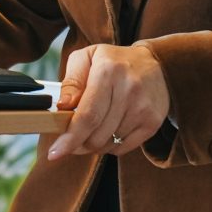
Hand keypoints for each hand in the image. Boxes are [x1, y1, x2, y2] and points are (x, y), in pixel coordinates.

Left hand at [49, 43, 169, 159]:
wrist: (156, 64)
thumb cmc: (114, 62)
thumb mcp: (86, 58)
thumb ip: (71, 82)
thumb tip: (62, 106)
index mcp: (108, 71)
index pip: (87, 116)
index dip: (69, 138)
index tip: (55, 153)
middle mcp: (129, 90)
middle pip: (96, 135)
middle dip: (78, 144)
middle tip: (70, 140)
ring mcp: (143, 108)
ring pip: (108, 143)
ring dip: (93, 144)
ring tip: (91, 130)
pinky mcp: (152, 122)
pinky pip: (123, 147)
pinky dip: (110, 146)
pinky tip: (107, 131)